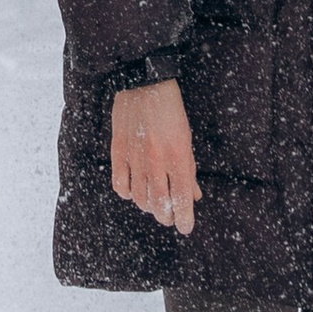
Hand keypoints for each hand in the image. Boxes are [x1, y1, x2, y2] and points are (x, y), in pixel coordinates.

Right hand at [112, 78, 199, 233]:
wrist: (144, 84)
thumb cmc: (170, 110)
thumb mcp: (187, 138)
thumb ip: (189, 169)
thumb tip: (194, 195)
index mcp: (177, 156)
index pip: (181, 198)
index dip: (184, 218)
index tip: (186, 227)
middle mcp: (156, 161)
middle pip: (159, 204)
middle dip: (166, 217)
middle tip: (170, 217)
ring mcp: (134, 158)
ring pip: (139, 198)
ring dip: (148, 207)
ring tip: (154, 205)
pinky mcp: (118, 152)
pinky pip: (119, 185)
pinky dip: (127, 194)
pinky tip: (134, 191)